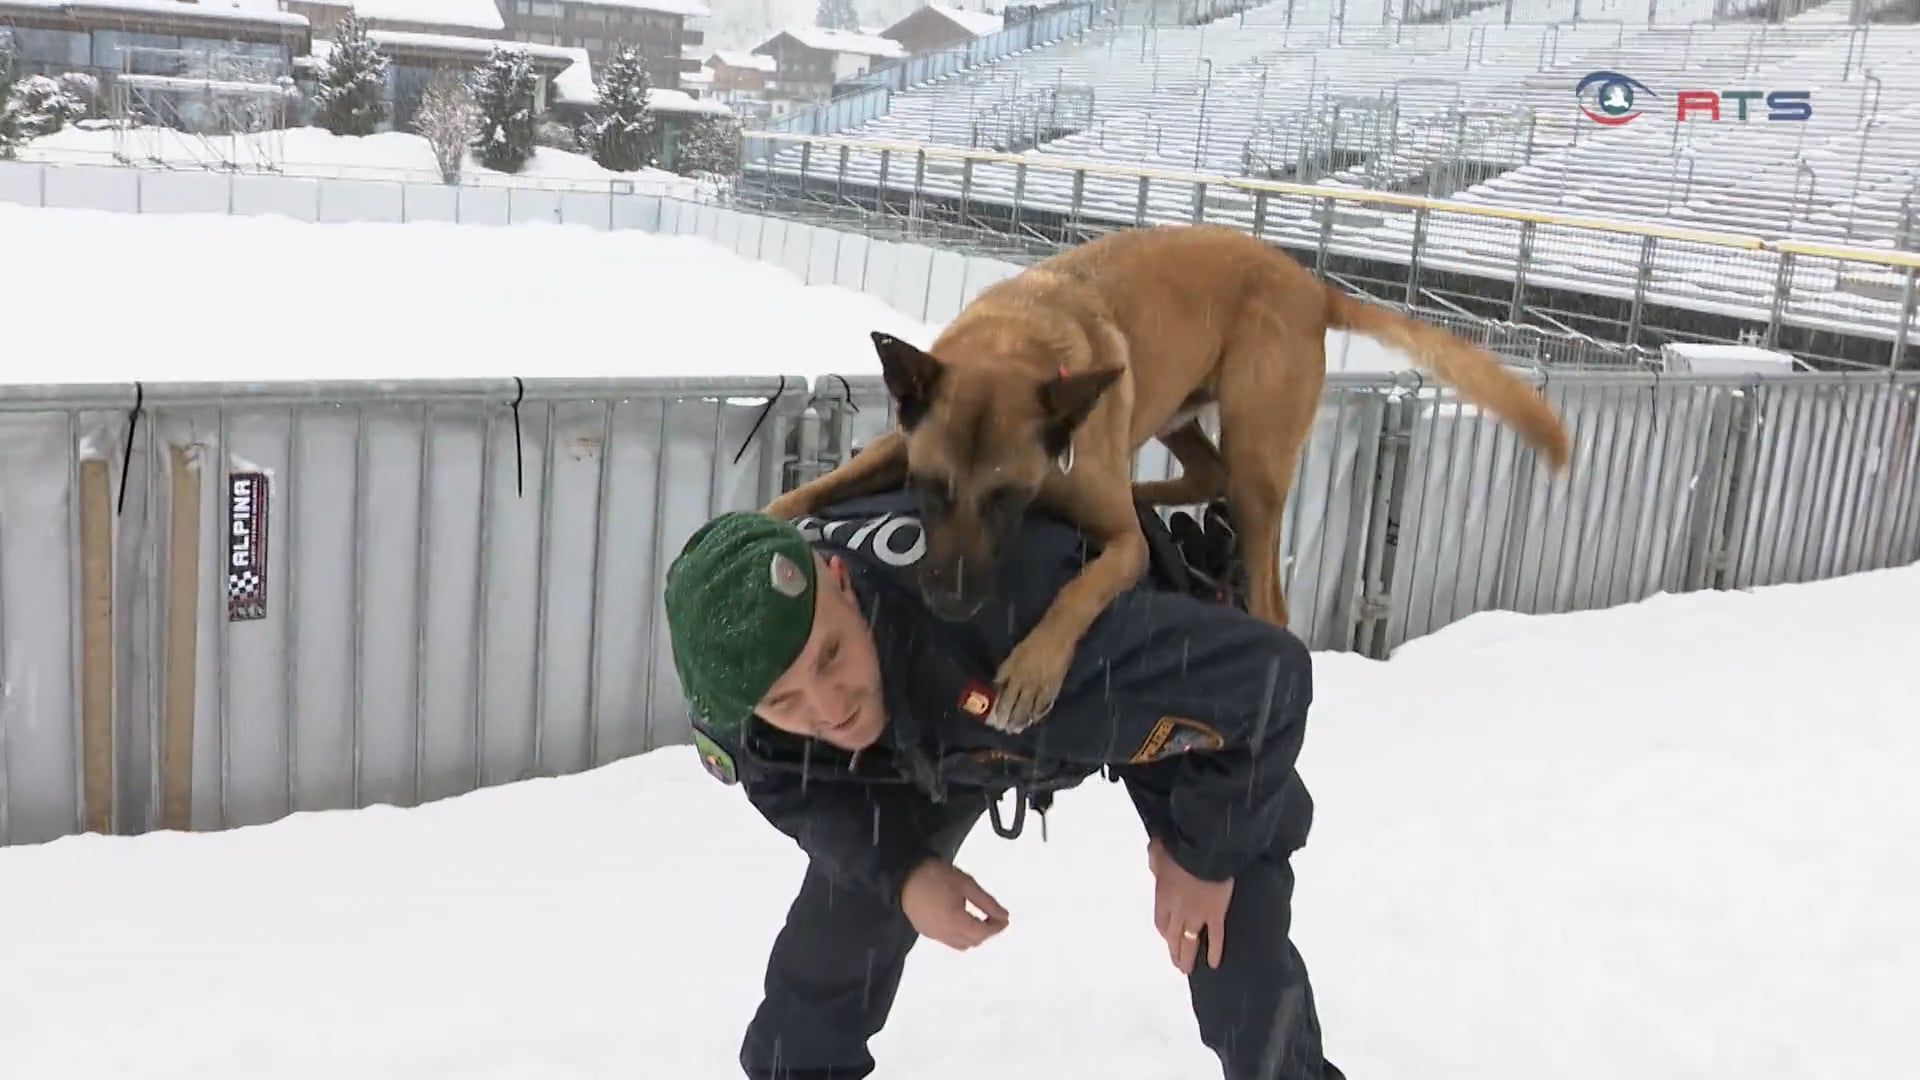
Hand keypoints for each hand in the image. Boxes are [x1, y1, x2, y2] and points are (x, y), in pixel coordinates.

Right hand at [900, 857, 1010, 950]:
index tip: (1004, 918)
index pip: (983, 933)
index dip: (997, 927)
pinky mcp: (924, 931)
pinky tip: (959, 918)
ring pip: (961, 944)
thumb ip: (987, 902)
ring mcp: (933, 935)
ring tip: (977, 918)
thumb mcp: (966, 883)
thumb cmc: (934, 875)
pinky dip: (959, 934)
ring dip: (972, 935)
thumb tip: (1004, 916)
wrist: (901, 876)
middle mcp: (945, 934)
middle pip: (973, 942)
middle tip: (993, 917)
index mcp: (956, 922)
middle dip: (986, 932)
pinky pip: (948, 940)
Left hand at [1147, 837, 1233, 974]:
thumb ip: (1156, 860)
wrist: (1204, 850)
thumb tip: (1154, 861)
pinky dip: (1214, 951)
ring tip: (1187, 969)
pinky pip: (1215, 937)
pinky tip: (1213, 964)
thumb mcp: (1160, 850)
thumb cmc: (1180, 847)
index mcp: (1163, 896)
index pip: (1161, 921)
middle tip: (1177, 962)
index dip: (1165, 931)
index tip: (1168, 936)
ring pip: (1189, 942)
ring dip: (1187, 957)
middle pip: (1173, 936)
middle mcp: (1177, 911)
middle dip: (1174, 950)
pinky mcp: (1215, 915)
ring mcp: (1197, 915)